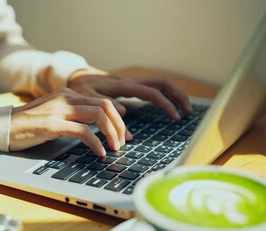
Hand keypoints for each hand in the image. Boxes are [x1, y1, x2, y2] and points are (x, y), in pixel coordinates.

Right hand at [9, 89, 132, 155]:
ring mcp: (59, 110)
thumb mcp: (55, 113)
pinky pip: (83, 131)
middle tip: (124, 142)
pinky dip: (96, 143)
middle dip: (120, 125)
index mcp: (68, 94)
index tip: (124, 133)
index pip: (102, 101)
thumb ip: (73, 114)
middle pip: (105, 106)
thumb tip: (96, 126)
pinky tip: (100, 152)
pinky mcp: (52, 124)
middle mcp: (66, 98)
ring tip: (115, 148)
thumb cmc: (28, 124)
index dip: (118, 117)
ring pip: (98, 115)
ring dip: (112, 133)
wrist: (3, 126)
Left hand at [68, 69, 192, 119]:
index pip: (152, 92)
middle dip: (178, 95)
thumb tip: (125, 117)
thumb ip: (105, 108)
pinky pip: (154, 86)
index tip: (176, 117)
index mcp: (123, 85)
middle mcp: (131, 81)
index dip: (166, 104)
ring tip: (185, 109)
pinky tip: (170, 105)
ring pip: (161, 82)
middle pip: (163, 82)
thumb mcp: (88, 99)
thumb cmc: (81, 89)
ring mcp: (133, 81)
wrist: (76, 77)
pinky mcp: (132, 85)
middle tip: (188, 112)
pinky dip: (165, 94)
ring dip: (175, 93)